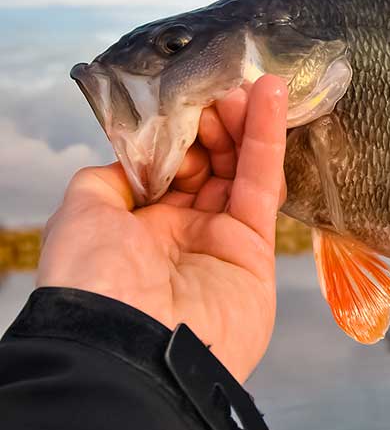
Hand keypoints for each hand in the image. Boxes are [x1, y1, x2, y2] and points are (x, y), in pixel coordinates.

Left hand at [37, 74, 287, 381]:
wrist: (130, 347)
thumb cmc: (95, 280)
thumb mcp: (80, 214)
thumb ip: (109, 178)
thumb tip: (137, 159)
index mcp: (137, 225)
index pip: (169, 165)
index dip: (181, 130)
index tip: (190, 97)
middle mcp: (180, 231)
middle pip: (209, 163)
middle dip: (216, 122)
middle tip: (224, 87)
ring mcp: (221, 241)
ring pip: (238, 170)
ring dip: (246, 123)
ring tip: (252, 83)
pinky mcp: (256, 250)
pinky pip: (262, 187)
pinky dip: (267, 141)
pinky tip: (269, 100)